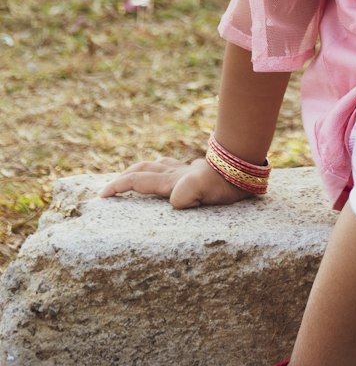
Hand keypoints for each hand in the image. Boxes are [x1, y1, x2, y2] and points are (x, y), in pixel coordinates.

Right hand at [100, 156, 250, 207]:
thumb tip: (174, 200)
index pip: (138, 181)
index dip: (119, 186)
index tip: (102, 195)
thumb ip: (187, 194)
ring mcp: (185, 170)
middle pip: (143, 170)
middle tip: (109, 188)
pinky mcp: (195, 171)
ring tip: (130, 177)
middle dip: (123, 178)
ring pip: (155, 166)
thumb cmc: (224, 185)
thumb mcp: (205, 191)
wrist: (243, 169)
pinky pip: (170, 168)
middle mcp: (175, 174)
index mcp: (171, 181)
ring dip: (139, 170)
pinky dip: (159, 169)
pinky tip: (164, 172)